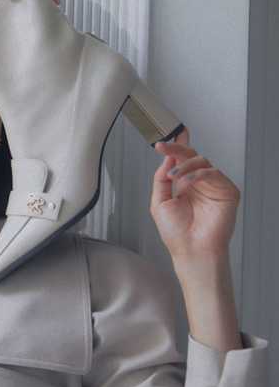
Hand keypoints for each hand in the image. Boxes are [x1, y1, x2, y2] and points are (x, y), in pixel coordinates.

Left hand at [151, 128, 240, 263]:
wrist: (191, 250)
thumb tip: (167, 159)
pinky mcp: (227, 192)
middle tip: (164, 147)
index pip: (181, 159)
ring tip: (174, 175)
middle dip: (177, 148)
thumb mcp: (159, 201)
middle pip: (190, 156)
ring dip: (185, 164)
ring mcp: (213, 186)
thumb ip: (161, 179)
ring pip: (202, 161)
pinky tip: (189, 180)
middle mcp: (198, 183)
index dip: (176, 145)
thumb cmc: (177, 233)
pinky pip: (215, 173)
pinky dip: (200, 173)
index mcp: (184, 184)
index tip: (165, 137)